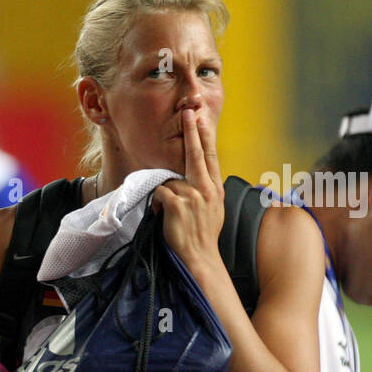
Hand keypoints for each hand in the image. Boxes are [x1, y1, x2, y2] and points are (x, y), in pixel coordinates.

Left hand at [150, 108, 224, 268]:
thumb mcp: (212, 209)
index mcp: (215, 189)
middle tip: (188, 113)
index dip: (205, 137)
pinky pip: (160, 193)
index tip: (201, 119)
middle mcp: (207, 189)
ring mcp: (193, 196)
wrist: (200, 258)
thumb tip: (195, 179)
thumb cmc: (202, 235)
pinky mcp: (178, 204)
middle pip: (196, 154)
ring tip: (167, 212)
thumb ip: (205, 191)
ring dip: (164, 194)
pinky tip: (160, 215)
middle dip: (192, 132)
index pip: (210, 157)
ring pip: (170, 180)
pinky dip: (156, 204)